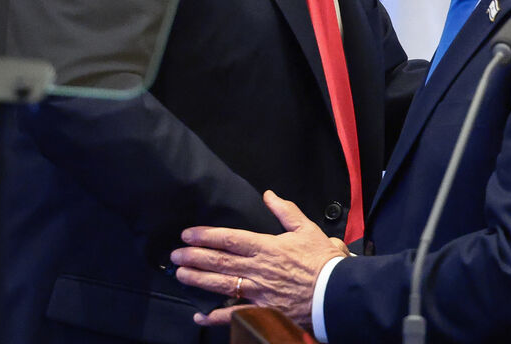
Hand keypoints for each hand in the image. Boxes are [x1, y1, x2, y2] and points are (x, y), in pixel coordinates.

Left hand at [172, 190, 347, 327]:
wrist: (335, 294)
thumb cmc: (323, 262)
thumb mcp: (307, 229)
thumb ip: (286, 211)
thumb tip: (269, 195)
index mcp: (266, 247)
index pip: (229, 239)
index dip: (206, 236)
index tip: (188, 234)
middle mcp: (257, 269)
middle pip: (219, 262)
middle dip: (194, 258)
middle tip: (174, 256)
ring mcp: (258, 292)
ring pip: (221, 285)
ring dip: (198, 280)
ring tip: (180, 276)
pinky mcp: (263, 310)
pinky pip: (234, 315)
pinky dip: (215, 316)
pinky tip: (199, 315)